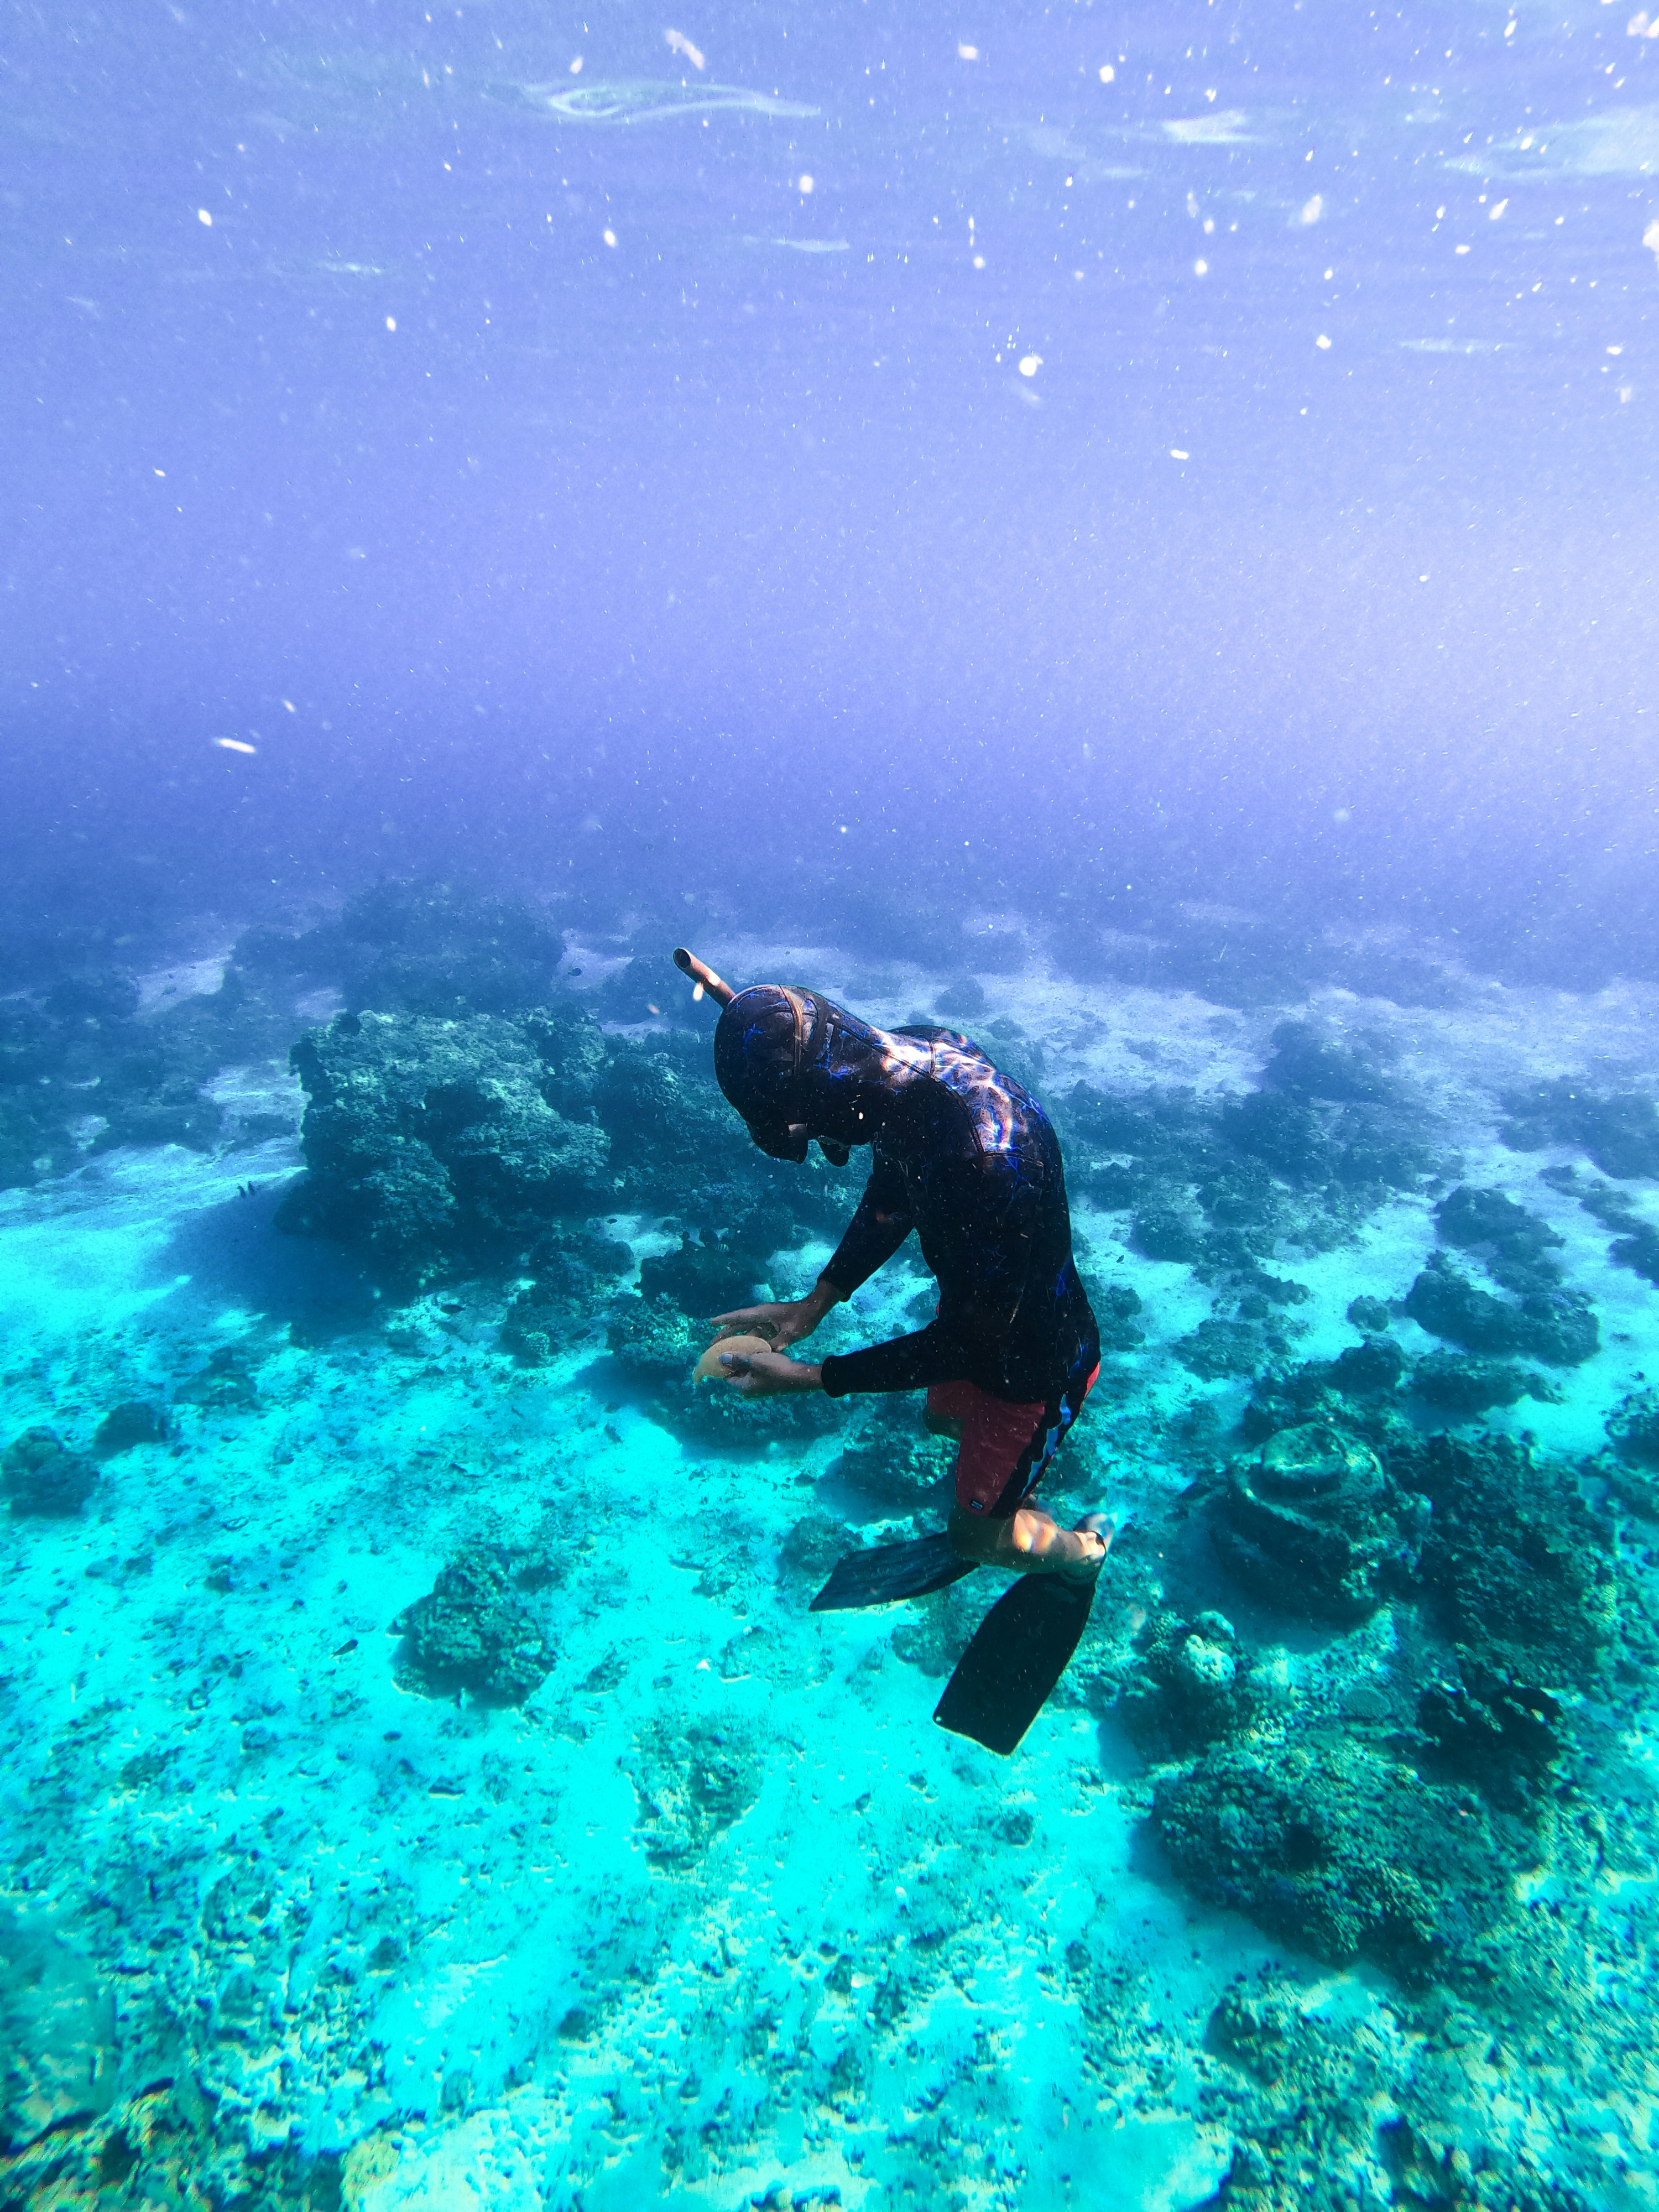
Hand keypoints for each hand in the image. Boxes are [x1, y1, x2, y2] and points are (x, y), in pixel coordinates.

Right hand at [709, 1281, 836, 1350]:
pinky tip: (744, 1353)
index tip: (710, 1323)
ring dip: (736, 1340)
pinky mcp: (770, 1325)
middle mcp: (760, 1316)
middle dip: (724, 1333)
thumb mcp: (791, 1334)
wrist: (813, 1310)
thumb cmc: (802, 1320)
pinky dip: (749, 1342)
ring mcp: (765, 1320)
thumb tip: (766, 1354)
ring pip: (746, 1331)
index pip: (738, 1317)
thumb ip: (778, 1343)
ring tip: (724, 1351)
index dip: (723, 1320)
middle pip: (738, 1325)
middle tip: (711, 1345)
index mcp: (762, 1314)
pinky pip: (756, 1334)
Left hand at [714, 1347, 823, 1397]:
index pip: (727, 1377)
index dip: (724, 1365)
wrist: (799, 1376)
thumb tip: (721, 1358)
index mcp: (744, 1388)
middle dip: (736, 1360)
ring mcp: (761, 1386)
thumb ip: (737, 1360)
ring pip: (749, 1371)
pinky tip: (758, 1350)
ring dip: (747, 1359)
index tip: (723, 1352)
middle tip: (735, 1346)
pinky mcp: (769, 1382)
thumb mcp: (754, 1362)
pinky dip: (756, 1362)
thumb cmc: (775, 1370)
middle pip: (738, 1373)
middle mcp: (751, 1390)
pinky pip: (758, 1371)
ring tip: (746, 1345)